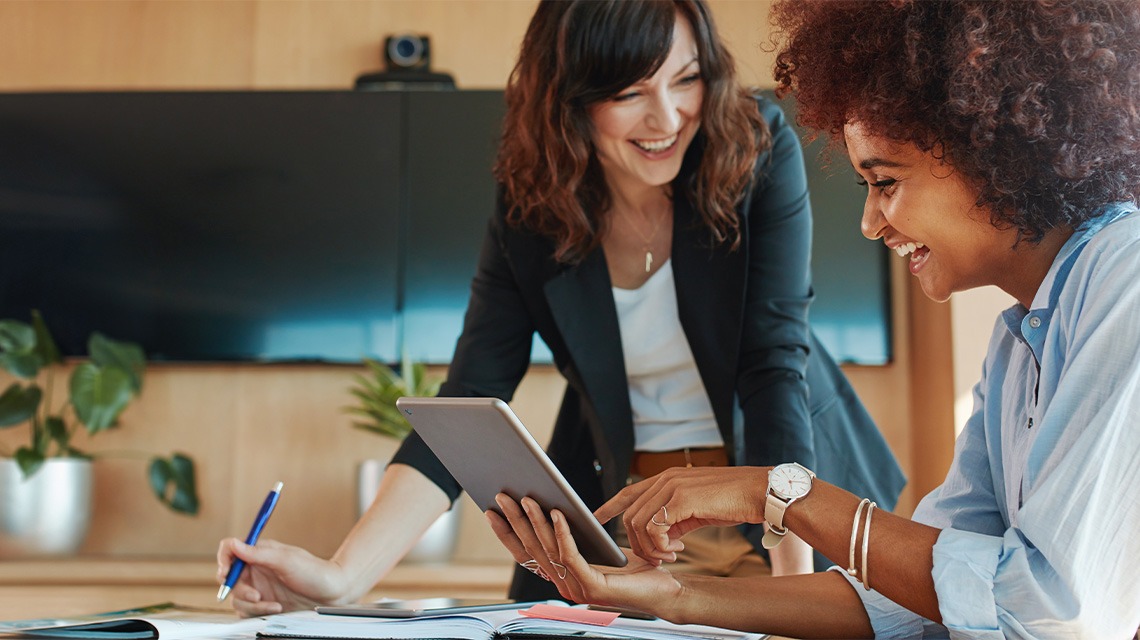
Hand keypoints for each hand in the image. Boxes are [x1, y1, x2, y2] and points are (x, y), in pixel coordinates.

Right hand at [216, 537, 351, 616]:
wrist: (332, 593)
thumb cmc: (314, 572)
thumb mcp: (286, 560)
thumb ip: (257, 553)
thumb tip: (234, 544)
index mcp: (259, 553)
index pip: (230, 551)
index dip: (224, 560)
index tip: (226, 572)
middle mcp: (256, 569)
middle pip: (229, 578)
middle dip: (239, 589)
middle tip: (255, 595)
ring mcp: (259, 587)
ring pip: (237, 598)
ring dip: (252, 604)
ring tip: (273, 605)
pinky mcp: (263, 604)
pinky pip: (247, 611)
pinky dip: (258, 612)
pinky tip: (276, 608)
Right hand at [485, 494, 681, 613]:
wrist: (664, 589)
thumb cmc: (634, 568)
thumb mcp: (596, 547)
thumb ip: (574, 536)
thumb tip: (551, 506)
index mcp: (561, 577)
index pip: (525, 554)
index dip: (507, 533)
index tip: (491, 510)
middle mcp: (563, 585)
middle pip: (531, 549)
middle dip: (515, 521)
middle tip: (502, 496)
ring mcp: (576, 589)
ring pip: (548, 550)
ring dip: (535, 522)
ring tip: (528, 498)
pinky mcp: (593, 587)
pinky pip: (571, 555)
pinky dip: (562, 533)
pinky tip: (558, 513)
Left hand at [594, 466, 767, 564]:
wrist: (758, 492)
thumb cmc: (733, 501)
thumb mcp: (697, 508)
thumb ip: (675, 517)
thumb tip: (663, 536)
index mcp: (668, 478)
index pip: (629, 491)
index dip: (610, 506)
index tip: (596, 518)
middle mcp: (666, 479)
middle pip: (631, 515)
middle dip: (638, 543)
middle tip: (660, 558)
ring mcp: (672, 487)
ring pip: (639, 523)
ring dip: (651, 548)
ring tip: (670, 556)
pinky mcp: (682, 499)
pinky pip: (655, 528)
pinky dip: (660, 545)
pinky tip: (677, 550)